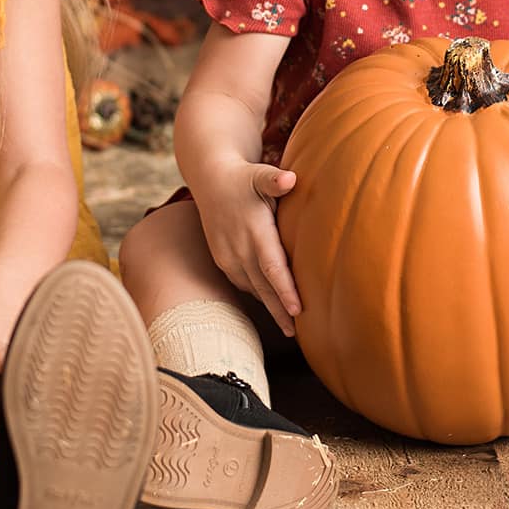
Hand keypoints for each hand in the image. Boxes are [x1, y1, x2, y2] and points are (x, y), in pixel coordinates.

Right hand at [199, 161, 302, 336]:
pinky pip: (243, 282)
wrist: (210, 180)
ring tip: (288, 326)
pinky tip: (270, 303)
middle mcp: (239, 248)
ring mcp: (228, 256)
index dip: (285, 290)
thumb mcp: (259, 174)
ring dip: (270, 307)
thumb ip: (275, 179)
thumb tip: (291, 178)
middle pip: (264, 287)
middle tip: (297, 333)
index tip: (298, 311)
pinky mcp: (223, 259)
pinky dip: (257, 294)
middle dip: (280, 311)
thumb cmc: (244, 178)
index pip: (273, 267)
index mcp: (254, 231)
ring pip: (253, 288)